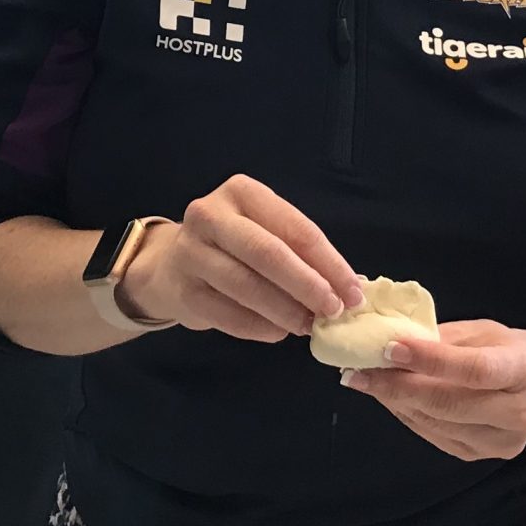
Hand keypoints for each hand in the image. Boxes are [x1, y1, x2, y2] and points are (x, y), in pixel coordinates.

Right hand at [121, 175, 364, 342]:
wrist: (171, 266)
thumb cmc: (234, 247)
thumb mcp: (266, 233)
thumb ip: (303, 254)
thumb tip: (351, 286)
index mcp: (242, 192)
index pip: (296, 228)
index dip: (330, 263)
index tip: (354, 292)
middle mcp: (210, 215)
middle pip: (268, 253)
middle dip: (308, 285)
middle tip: (334, 311)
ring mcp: (191, 253)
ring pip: (247, 286)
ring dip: (286, 311)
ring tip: (309, 326)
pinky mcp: (183, 291)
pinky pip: (228, 316)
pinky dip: (260, 328)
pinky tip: (279, 333)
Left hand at [341, 318, 525, 462]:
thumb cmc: (507, 350)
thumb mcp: (483, 332)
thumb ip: (442, 338)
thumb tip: (388, 340)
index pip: (475, 370)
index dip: (430, 360)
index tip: (389, 349)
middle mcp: (522, 413)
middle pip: (451, 404)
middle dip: (398, 386)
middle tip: (359, 370)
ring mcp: (502, 442)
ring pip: (437, 423)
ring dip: (395, 401)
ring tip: (366, 380)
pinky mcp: (482, 456)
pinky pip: (434, 436)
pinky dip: (407, 414)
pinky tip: (390, 397)